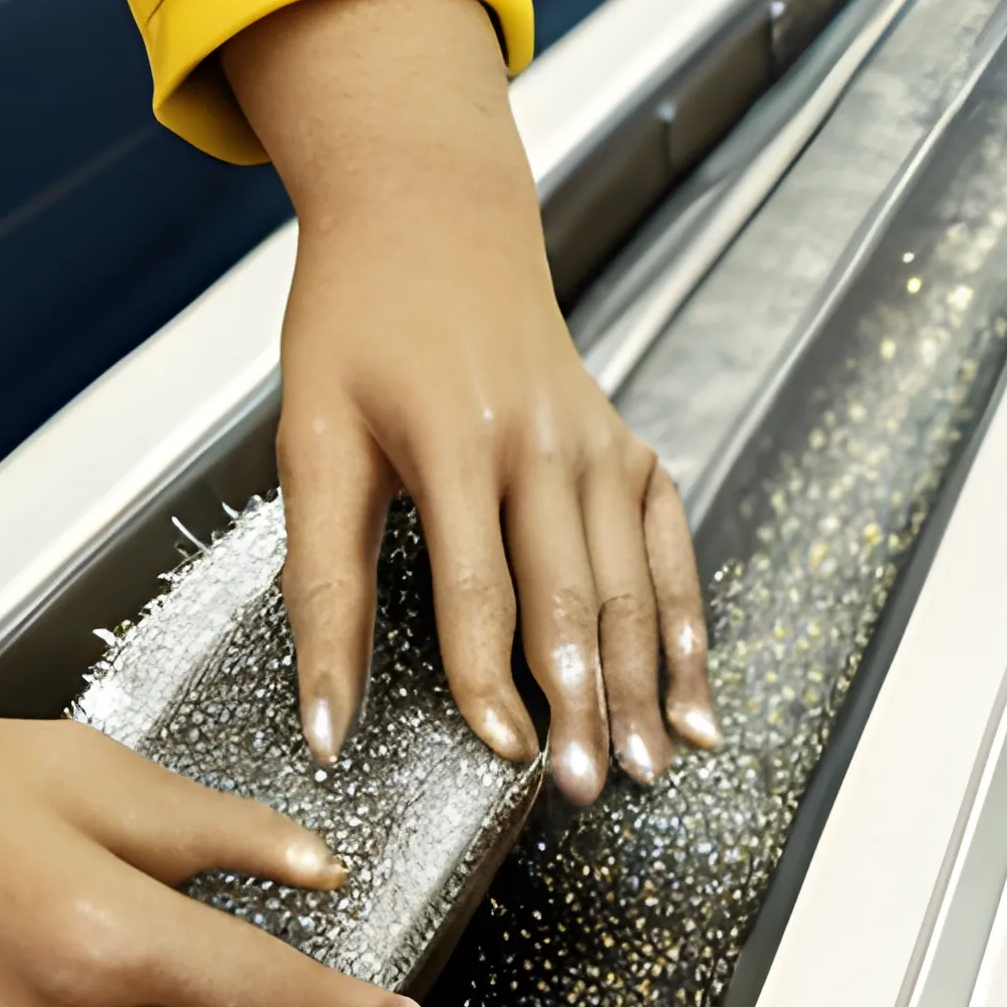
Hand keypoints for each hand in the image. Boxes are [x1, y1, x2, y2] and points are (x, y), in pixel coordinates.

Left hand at [222, 0, 719, 803]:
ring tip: (649, 765)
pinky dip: (685, 621)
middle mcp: (544, 438)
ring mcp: (598, 439)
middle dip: (585, 699)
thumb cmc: (357, 323)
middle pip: (573, 592)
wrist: (429, 216)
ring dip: (645, 678)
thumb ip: (320, 583)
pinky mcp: (626, 443)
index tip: (501, 756)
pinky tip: (693, 692)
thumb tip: (324, 718)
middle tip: (587, 789)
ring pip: (632, 579)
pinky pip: (668, 545)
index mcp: (456, 435)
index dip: (490, 681)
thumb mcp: (313, 438)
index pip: (478, 588)